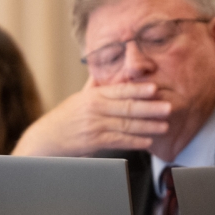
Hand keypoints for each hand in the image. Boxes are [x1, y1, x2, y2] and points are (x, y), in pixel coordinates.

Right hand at [12, 77, 171, 156]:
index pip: (119, 91)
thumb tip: (104, 71)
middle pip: (126, 108)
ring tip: (164, 126)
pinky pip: (118, 141)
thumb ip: (94, 86)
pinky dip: (134, 141)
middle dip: (149, 108)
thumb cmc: (64, 117)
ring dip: (147, 126)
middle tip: (168, 107)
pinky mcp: (93, 142)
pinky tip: (147, 141)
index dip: (138, 89)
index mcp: (93, 96)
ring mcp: (94, 127)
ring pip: (125, 126)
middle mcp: (95, 110)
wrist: (45, 138)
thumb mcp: (78, 98)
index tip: (155, 88)